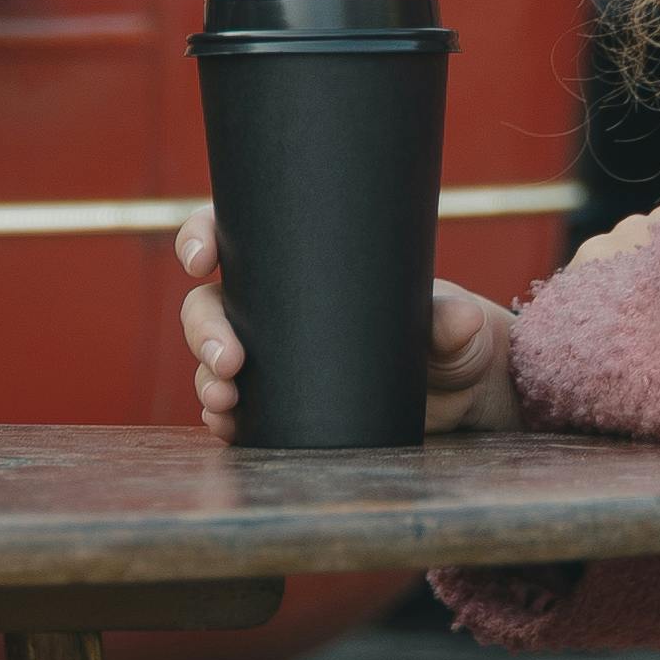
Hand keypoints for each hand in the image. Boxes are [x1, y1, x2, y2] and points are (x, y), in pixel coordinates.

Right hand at [170, 208, 515, 442]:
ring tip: (226, 398)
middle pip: (208, 306)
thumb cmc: (444, 334)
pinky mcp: (278, 405)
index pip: (233, 236)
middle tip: (229, 359)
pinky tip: (227, 423)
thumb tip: (459, 320)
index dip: (200, 237)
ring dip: (206, 379)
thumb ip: (451, 318)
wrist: (455, 390)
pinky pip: (232, 408)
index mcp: (297, 264)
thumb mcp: (450, 321)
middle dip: (204, 330)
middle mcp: (272, 309)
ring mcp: (271, 359)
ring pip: (211, 360)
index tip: (201, 257)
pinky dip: (222, 416)